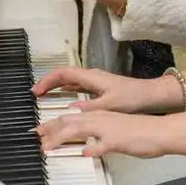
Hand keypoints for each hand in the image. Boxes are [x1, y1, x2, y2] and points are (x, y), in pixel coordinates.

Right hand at [32, 66, 168, 113]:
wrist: (150, 96)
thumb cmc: (132, 98)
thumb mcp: (110, 105)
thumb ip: (89, 107)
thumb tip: (71, 110)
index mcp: (91, 77)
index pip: (63, 74)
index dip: (47, 81)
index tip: (36, 91)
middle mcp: (91, 76)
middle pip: (64, 75)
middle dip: (48, 82)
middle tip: (35, 93)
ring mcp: (95, 82)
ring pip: (70, 80)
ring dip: (56, 86)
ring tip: (44, 96)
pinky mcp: (99, 88)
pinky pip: (77, 86)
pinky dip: (66, 90)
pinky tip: (63, 98)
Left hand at [36, 110, 167, 157]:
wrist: (161, 131)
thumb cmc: (141, 133)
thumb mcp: (116, 133)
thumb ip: (99, 138)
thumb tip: (86, 146)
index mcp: (100, 116)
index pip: (71, 117)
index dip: (52, 125)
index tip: (40, 132)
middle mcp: (101, 119)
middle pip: (69, 121)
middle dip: (49, 129)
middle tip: (35, 137)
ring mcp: (109, 129)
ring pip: (79, 128)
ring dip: (61, 137)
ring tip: (48, 147)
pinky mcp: (118, 140)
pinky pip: (102, 144)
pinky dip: (92, 148)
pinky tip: (84, 153)